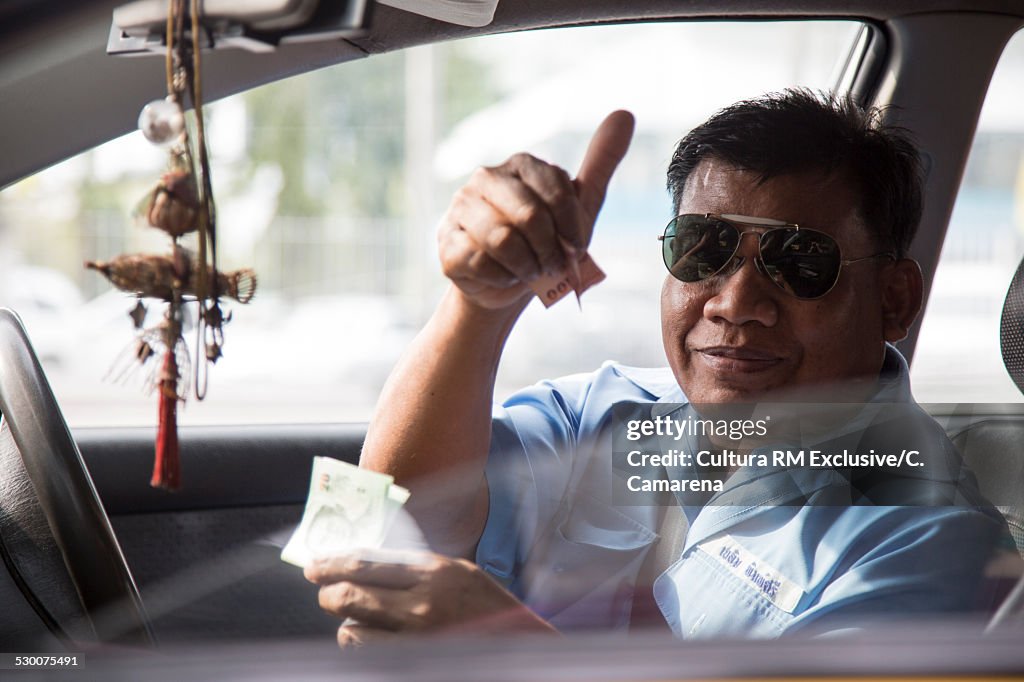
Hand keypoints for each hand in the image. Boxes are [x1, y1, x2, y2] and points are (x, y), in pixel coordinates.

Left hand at [305, 549, 555, 646]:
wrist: (522, 646)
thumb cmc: (488, 607)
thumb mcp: (457, 572)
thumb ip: (416, 568)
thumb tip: (367, 564)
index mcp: (433, 571)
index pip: (366, 562)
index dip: (333, 563)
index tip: (315, 566)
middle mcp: (422, 603)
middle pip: (350, 596)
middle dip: (328, 594)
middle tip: (325, 594)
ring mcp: (417, 638)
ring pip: (352, 632)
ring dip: (348, 627)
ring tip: (356, 623)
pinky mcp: (414, 662)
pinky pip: (369, 657)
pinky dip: (364, 648)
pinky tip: (373, 642)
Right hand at [438, 110, 634, 309]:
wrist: (507, 284)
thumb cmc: (545, 241)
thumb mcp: (579, 205)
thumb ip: (600, 162)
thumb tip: (625, 114)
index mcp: (520, 165)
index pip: (556, 190)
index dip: (572, 228)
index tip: (576, 249)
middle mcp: (485, 179)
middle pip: (529, 217)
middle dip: (550, 251)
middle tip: (553, 265)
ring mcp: (460, 208)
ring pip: (503, 241)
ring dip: (527, 267)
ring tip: (530, 271)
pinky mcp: (446, 242)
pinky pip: (482, 263)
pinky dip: (503, 278)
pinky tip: (505, 276)